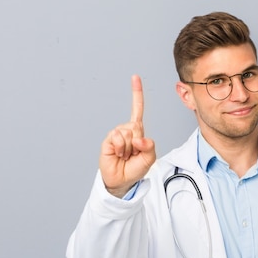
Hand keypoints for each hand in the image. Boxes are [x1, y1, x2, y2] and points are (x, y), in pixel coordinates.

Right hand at [99, 75, 155, 197]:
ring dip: (128, 148)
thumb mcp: (149, 158)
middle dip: (138, 143)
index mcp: (138, 131)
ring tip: (125, 156)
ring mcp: (117, 134)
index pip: (137, 110)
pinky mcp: (108, 140)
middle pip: (136, 126)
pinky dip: (120, 148)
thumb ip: (149, 146)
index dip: (136, 94)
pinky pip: (117, 138)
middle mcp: (127, 130)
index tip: (135, 78)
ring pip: (127, 133)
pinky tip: (118, 154)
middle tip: (133, 154)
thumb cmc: (135, 168)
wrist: (122, 180)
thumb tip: (138, 138)